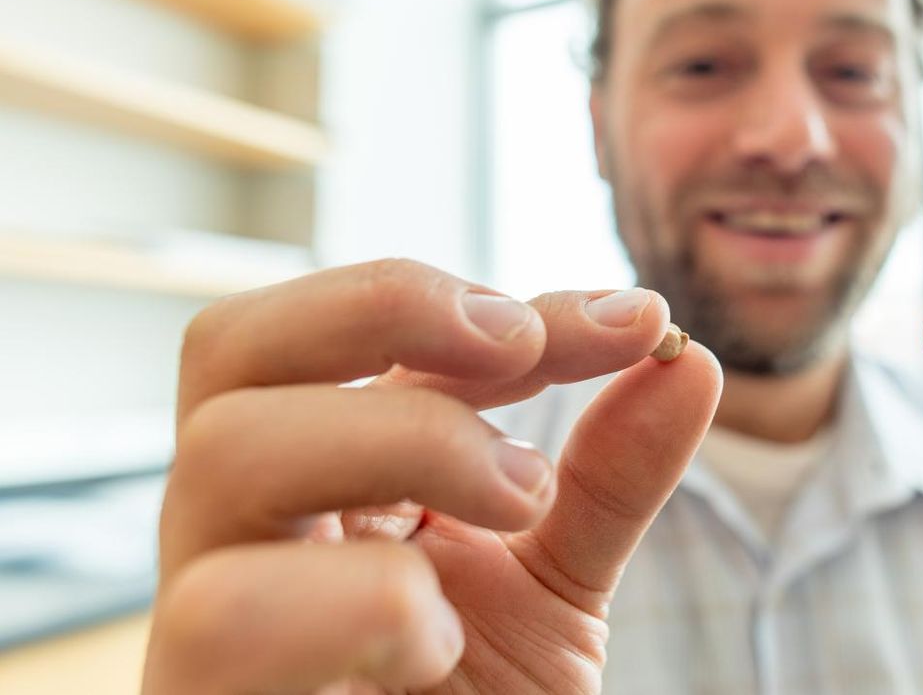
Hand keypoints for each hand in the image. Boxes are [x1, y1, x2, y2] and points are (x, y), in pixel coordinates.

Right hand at [141, 259, 721, 693]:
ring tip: (518, 503)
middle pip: (230, 346)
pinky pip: (227, 612)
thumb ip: (610, 476)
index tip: (632, 319)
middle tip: (524, 349)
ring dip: (405, 440)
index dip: (477, 295)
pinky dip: (359, 598)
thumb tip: (689, 360)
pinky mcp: (204, 693)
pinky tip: (436, 640)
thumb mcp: (559, 582)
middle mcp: (247, 523)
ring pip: (227, 451)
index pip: (351, 329)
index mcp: (321, 473)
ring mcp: (206, 607)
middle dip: (386, 310)